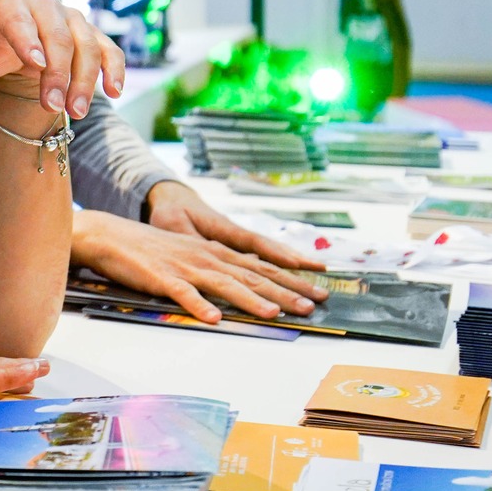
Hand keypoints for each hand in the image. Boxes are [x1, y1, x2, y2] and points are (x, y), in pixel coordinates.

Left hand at [0, 0, 123, 118]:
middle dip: (57, 74)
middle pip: (58, 38)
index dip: (28, 41)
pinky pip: (108, 49)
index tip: (35, 65)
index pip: (19, 22)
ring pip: (86, 46)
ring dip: (85, 80)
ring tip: (75, 112)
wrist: (13, 36)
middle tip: (53, 107)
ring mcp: (72, 19)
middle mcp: (45, 7)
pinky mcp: (92, 34)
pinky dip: (114, 69)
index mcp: (11, 7)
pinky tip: (114, 92)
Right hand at [71, 208, 326, 322]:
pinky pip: (182, 293)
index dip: (291, 279)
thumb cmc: (148, 249)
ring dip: (250, 299)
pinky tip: (213, 318)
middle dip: (285, 291)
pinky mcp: (160, 277)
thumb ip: (213, 269)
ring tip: (275, 314)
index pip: (260, 267)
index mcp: (214, 252)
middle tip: (313, 305)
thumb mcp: (188, 254)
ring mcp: (184, 267)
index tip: (318, 292)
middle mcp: (205, 257)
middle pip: (251, 276)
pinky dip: (198, 305)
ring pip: (224, 284)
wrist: (108, 235)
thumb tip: (241, 288)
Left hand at [144, 180, 326, 272]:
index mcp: (223, 228)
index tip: (297, 265)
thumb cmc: (171, 213)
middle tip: (319, 291)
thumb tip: (207, 252)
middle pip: (271, 255)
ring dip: (294, 270)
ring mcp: (239, 242)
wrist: (172, 199)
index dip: (275, 254)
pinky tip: (297, 275)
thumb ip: (189, 240)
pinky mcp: (236, 247)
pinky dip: (281, 266)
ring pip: (271, 256)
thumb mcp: (173, 226)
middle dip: (295, 273)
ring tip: (320, 280)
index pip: (254, 243)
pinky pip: (263, 258)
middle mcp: (237, 235)